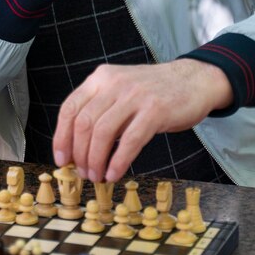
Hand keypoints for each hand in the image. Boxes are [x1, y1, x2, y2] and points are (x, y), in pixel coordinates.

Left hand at [51, 60, 233, 182]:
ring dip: (96, 160)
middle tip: (83, 173)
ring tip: (97, 176)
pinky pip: (130, 141)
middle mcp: (114, 83)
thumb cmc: (154, 92)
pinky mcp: (156, 110)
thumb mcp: (120, 90)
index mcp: (100, 78)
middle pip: (84, 124)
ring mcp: (135, 95)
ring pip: (103, 133)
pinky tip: (115, 173)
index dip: (61, 137)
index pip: (70, 108)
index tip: (62, 160)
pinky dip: (118, 161)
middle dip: (79, 154)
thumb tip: (77, 147)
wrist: (193, 80)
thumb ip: (100, 110)